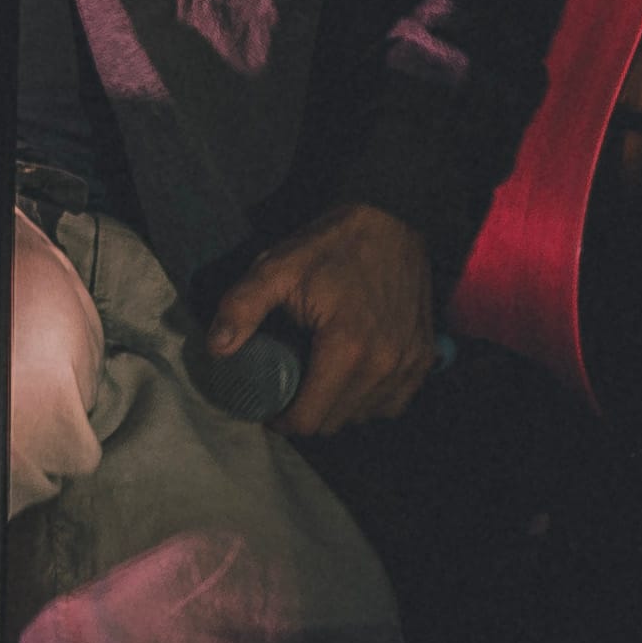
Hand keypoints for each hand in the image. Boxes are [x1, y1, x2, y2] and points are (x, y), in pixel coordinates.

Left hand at [206, 199, 438, 439]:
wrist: (392, 219)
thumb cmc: (332, 244)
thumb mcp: (277, 267)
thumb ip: (242, 307)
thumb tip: (217, 349)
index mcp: (346, 348)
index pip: (309, 419)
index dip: (282, 421)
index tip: (269, 407)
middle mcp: (383, 364)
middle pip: (335, 423)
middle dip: (306, 415)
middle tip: (289, 391)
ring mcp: (408, 363)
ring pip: (365, 416)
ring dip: (338, 409)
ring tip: (318, 382)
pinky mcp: (423, 356)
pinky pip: (394, 402)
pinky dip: (371, 400)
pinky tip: (353, 378)